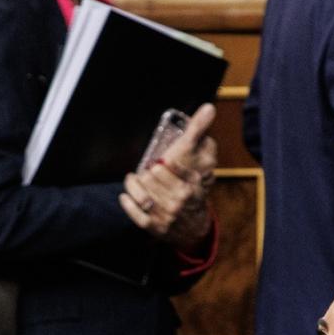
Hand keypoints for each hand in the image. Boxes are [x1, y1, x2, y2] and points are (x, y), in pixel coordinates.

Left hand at [120, 103, 218, 250]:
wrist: (193, 228)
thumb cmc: (192, 189)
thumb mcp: (201, 163)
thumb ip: (199, 132)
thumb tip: (208, 106)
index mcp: (191, 184)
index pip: (169, 165)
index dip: (161, 162)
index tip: (160, 161)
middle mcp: (180, 200)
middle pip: (151, 177)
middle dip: (146, 171)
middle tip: (146, 171)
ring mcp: (167, 214)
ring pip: (141, 193)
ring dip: (133, 184)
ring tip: (134, 180)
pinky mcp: (155, 226)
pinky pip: (135, 212)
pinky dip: (127, 202)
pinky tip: (126, 195)